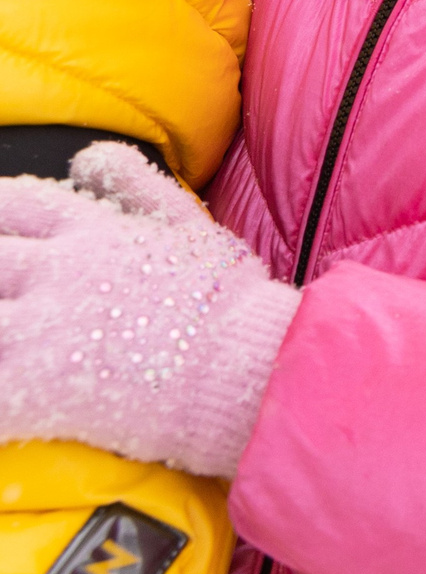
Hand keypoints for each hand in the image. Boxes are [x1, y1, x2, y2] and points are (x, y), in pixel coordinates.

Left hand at [0, 143, 298, 477]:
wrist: (252, 362)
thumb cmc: (229, 298)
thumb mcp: (190, 223)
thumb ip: (136, 183)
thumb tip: (87, 156)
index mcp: (91, 229)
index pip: (13, 203)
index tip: (0, 234)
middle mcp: (59, 269)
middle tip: (8, 293)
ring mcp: (44, 326)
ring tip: (8, 347)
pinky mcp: (40, 386)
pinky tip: (5, 417)